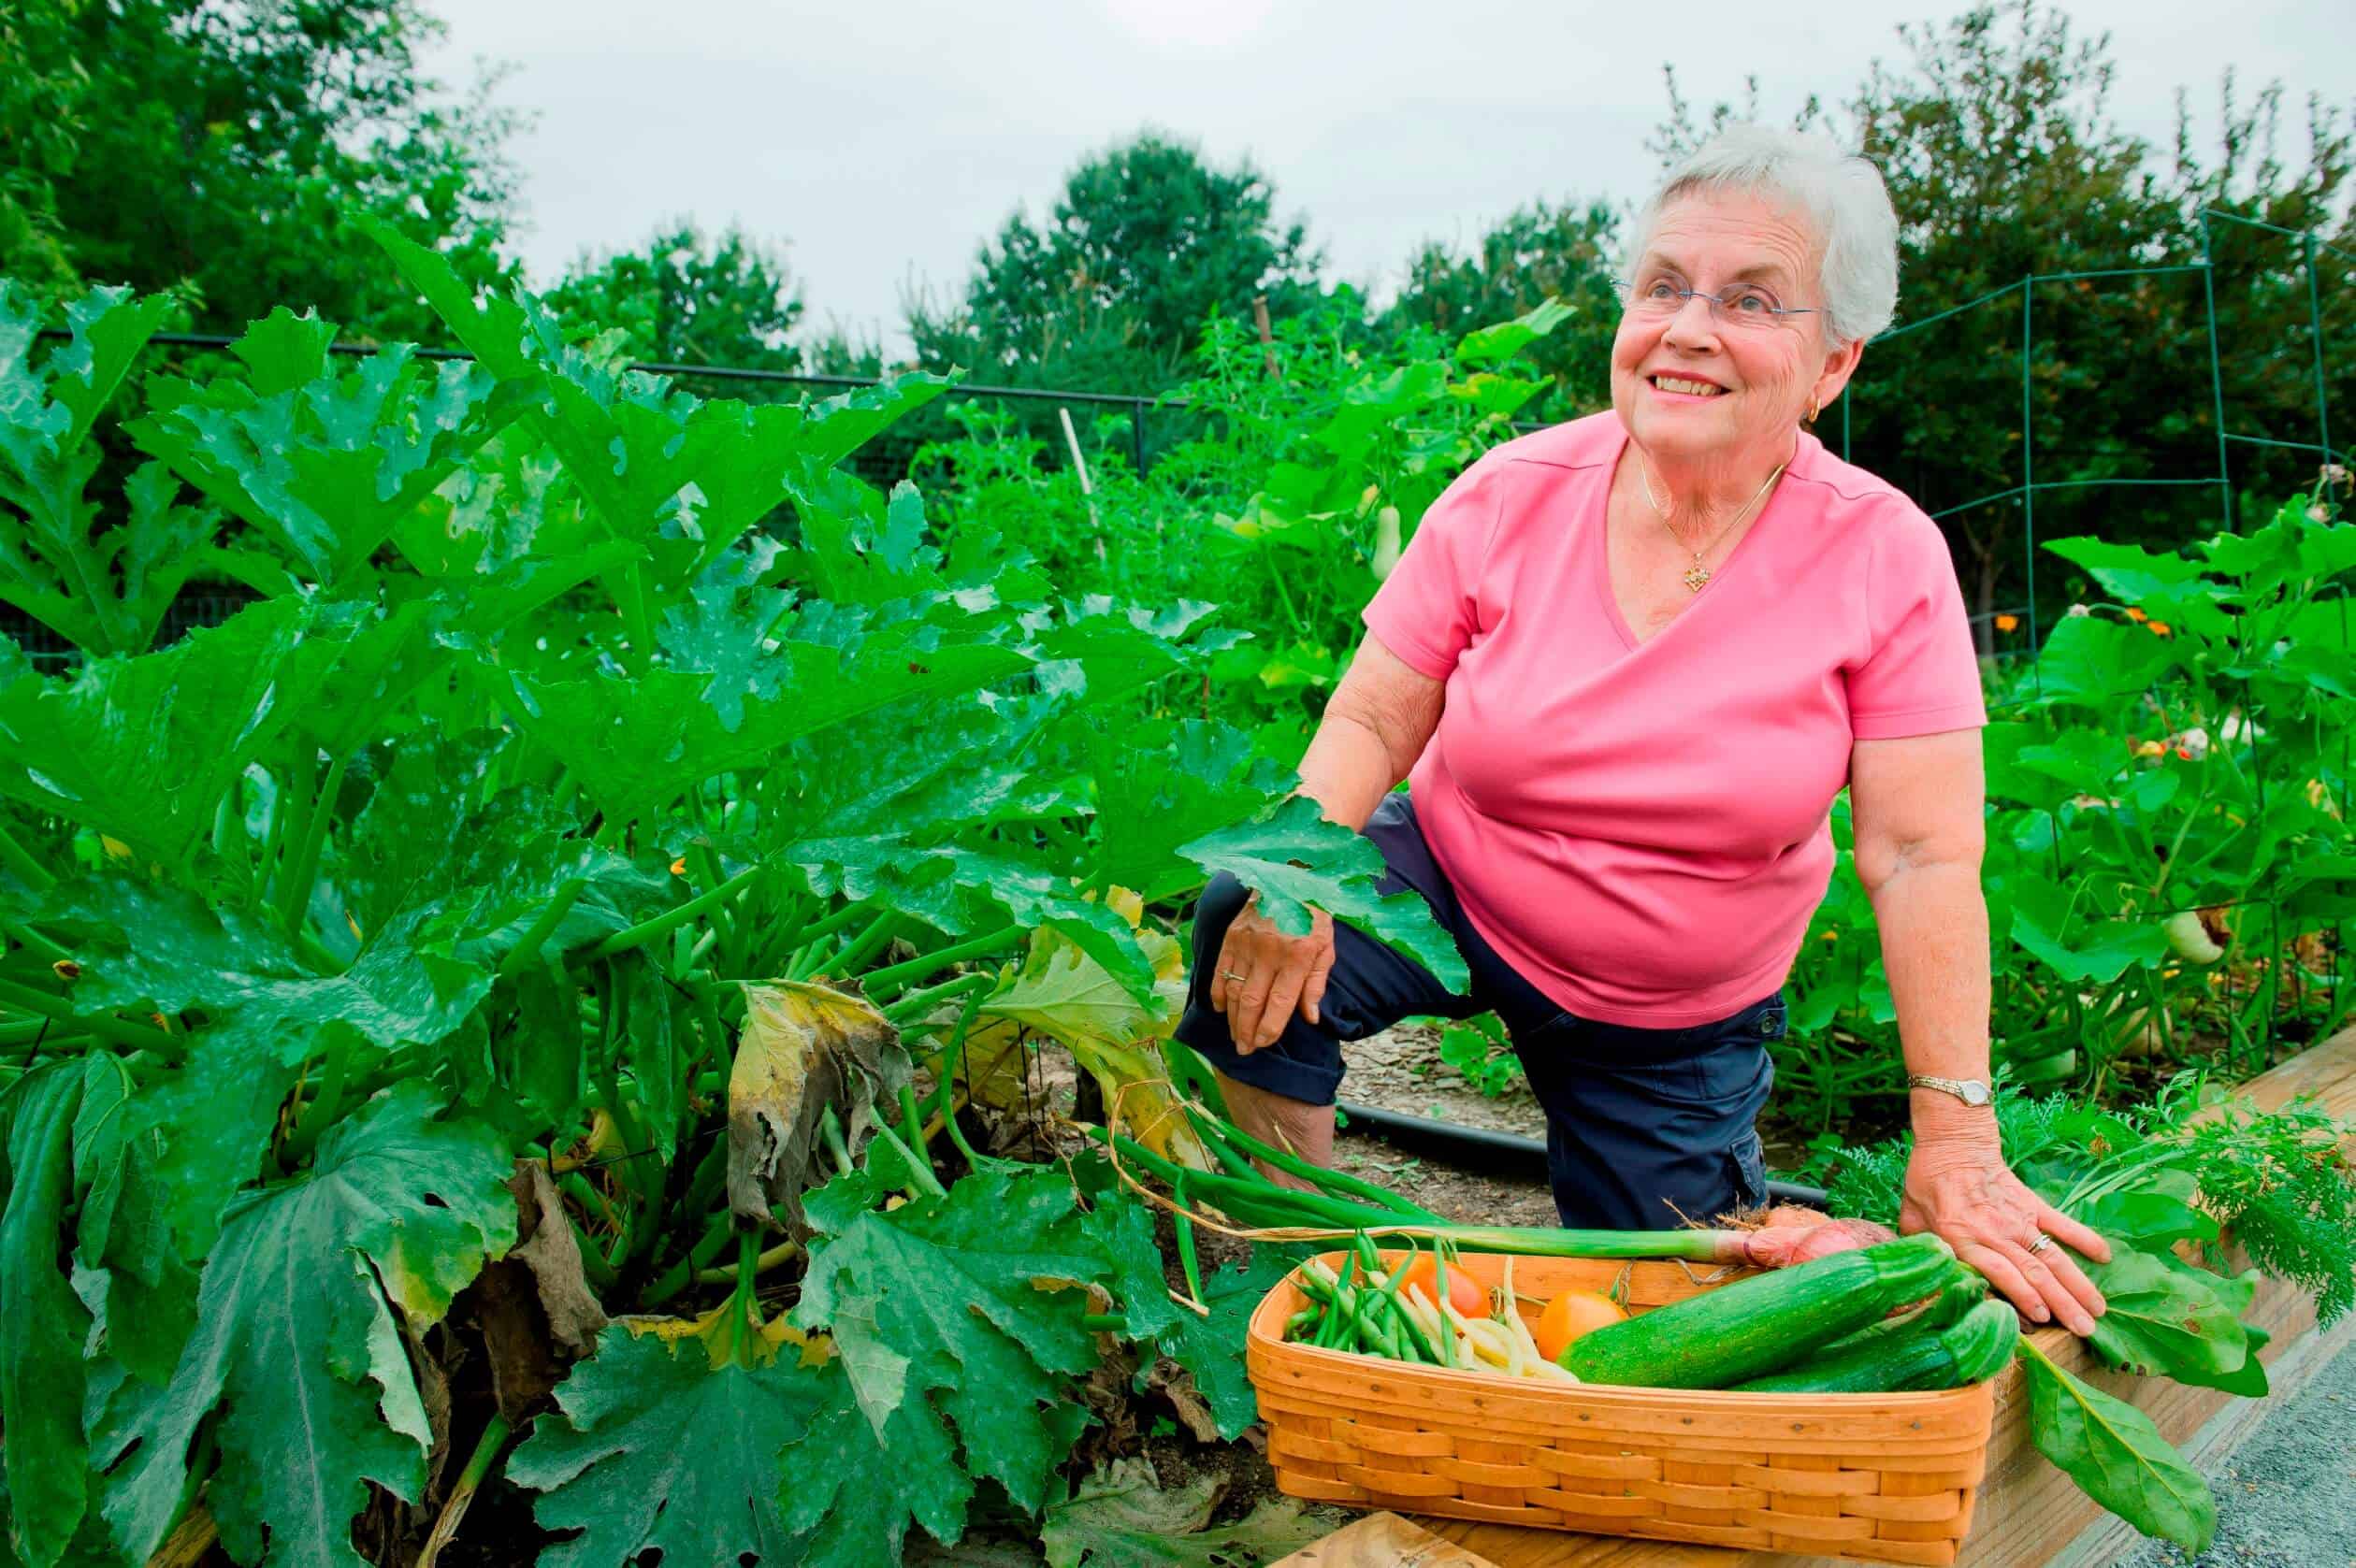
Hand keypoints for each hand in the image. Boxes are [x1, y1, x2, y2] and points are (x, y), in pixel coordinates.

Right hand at [1208, 892, 1335, 1052]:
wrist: (1286, 879)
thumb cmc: (1311, 917)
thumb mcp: (1326, 946)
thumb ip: (1316, 982)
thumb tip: (1310, 1018)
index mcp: (1297, 956)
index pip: (1280, 1002)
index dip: (1270, 1028)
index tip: (1263, 1044)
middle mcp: (1269, 953)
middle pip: (1252, 1002)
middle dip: (1247, 1031)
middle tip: (1244, 1050)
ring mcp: (1246, 945)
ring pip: (1233, 990)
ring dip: (1232, 1019)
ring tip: (1235, 1037)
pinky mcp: (1231, 937)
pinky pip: (1219, 971)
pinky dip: (1217, 993)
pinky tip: (1220, 1010)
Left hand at [1899, 1134, 2110, 1336]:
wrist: (1952, 1143)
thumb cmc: (1927, 1184)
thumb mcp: (1912, 1220)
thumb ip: (1921, 1252)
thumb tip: (1919, 1284)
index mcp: (1963, 1238)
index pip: (2000, 1272)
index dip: (2023, 1296)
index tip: (2043, 1318)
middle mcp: (1996, 1233)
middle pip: (2035, 1273)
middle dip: (2063, 1304)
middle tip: (2086, 1330)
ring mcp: (2018, 1219)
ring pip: (2053, 1256)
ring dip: (2078, 1284)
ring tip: (2098, 1310)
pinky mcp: (2032, 1204)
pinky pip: (2062, 1223)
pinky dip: (2084, 1238)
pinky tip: (2104, 1256)